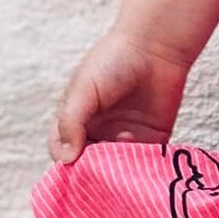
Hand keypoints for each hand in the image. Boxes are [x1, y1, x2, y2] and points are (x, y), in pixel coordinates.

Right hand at [48, 27, 194, 163]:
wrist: (156, 46)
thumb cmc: (114, 61)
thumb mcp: (83, 89)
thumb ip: (71, 122)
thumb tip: (66, 158)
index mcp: (76, 119)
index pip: (62, 150)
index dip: (63, 159)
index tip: (71, 160)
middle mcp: (98, 132)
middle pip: (87, 165)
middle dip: (89, 171)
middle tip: (95, 168)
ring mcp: (123, 138)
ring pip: (114, 169)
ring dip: (113, 169)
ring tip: (116, 155)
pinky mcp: (150, 142)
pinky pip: (140, 165)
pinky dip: (135, 165)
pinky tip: (134, 146)